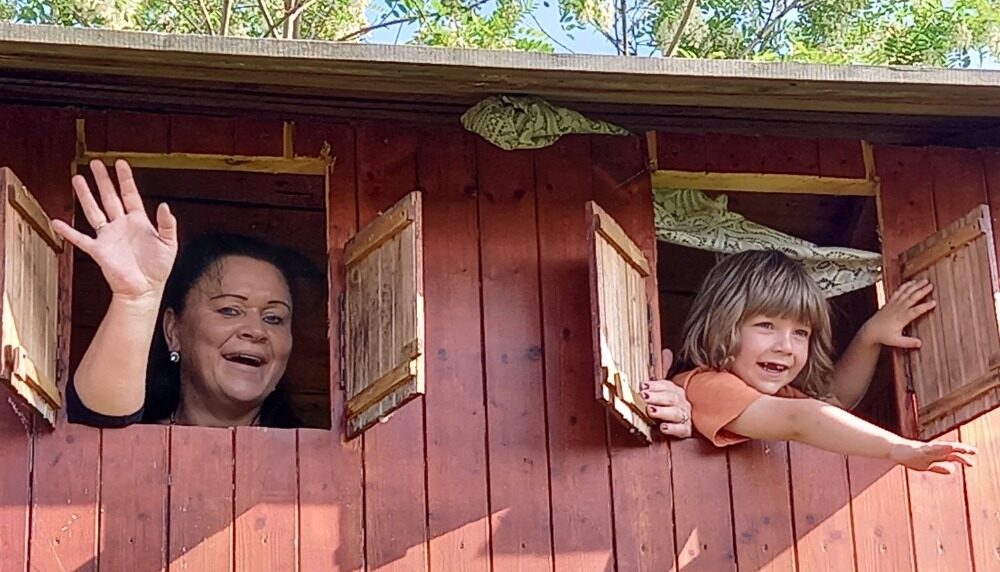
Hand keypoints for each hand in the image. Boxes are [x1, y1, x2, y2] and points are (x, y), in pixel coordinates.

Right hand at [52, 160, 177, 299]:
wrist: (145, 290)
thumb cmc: (158, 269)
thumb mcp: (169, 244)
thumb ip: (167, 224)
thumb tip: (165, 206)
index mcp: (138, 222)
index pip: (130, 194)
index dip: (125, 179)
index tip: (120, 163)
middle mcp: (121, 225)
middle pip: (109, 197)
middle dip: (103, 180)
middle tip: (95, 164)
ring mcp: (108, 237)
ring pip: (94, 211)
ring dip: (85, 195)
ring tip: (77, 179)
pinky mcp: (99, 250)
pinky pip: (80, 239)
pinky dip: (68, 231)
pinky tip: (57, 222)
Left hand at [642, 349, 691, 437]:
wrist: (699, 418)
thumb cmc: (678, 402)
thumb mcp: (671, 386)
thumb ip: (666, 369)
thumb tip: (666, 351)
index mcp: (677, 390)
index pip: (667, 385)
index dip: (655, 385)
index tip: (643, 385)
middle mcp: (682, 402)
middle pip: (670, 398)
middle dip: (657, 397)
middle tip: (644, 396)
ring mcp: (686, 416)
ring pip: (676, 413)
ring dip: (663, 412)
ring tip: (651, 411)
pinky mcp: (687, 430)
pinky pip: (682, 429)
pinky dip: (673, 429)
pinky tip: (664, 427)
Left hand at [860, 279, 935, 348]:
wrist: (870, 330)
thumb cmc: (883, 336)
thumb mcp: (896, 341)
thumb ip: (908, 342)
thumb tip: (920, 343)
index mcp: (901, 318)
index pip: (915, 311)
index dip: (924, 306)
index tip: (934, 302)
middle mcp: (898, 309)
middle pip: (912, 298)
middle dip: (922, 291)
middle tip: (931, 285)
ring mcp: (894, 304)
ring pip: (906, 292)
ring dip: (915, 285)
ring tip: (925, 280)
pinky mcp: (890, 302)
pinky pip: (898, 291)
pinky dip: (905, 285)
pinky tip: (912, 282)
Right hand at [890, 439, 976, 473]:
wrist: (893, 450)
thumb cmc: (908, 456)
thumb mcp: (927, 465)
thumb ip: (940, 467)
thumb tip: (952, 470)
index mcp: (936, 455)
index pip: (951, 456)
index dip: (962, 459)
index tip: (971, 463)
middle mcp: (933, 450)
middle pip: (949, 450)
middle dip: (961, 451)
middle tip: (974, 451)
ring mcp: (924, 449)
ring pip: (941, 447)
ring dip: (952, 447)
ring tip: (963, 447)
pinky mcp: (917, 449)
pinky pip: (929, 449)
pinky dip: (938, 448)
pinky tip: (945, 447)